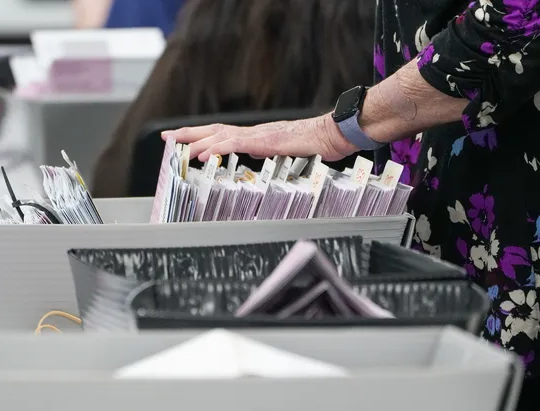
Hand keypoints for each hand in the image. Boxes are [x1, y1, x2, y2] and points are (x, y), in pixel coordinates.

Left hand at [161, 113, 358, 161]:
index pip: (223, 134)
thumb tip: (251, 153)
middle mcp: (253, 132)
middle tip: (167, 138)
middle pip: (214, 129)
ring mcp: (257, 135)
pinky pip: (234, 143)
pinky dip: (214, 147)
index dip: (201, 136)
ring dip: (196, 140)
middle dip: (189, 133)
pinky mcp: (264, 141)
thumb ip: (264, 152)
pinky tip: (201, 153)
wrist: (330, 136)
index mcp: (256, 136)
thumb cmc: (313, 145)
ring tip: (176, 145)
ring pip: (219, 135)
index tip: (183, 140)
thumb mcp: (283, 152)